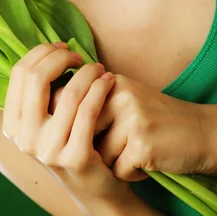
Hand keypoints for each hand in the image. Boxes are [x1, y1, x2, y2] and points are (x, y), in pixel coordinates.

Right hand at [2, 42, 132, 208]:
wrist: (94, 188)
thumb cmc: (69, 141)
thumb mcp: (43, 120)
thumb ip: (38, 91)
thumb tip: (48, 48)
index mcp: (12, 124)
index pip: (19, 73)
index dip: (41, 52)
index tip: (61, 47)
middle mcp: (25, 138)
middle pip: (37, 78)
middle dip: (60, 57)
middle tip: (77, 55)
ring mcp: (49, 150)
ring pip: (67, 93)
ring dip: (86, 72)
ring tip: (98, 67)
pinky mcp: (76, 157)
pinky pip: (88, 110)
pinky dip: (99, 89)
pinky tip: (108, 80)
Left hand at [53, 73, 210, 181]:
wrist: (201, 132)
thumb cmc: (156, 118)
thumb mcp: (124, 98)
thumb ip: (93, 101)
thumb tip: (54, 114)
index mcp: (112, 82)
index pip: (74, 105)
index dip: (78, 125)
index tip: (94, 132)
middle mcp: (120, 96)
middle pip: (83, 130)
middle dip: (93, 145)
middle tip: (115, 146)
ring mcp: (132, 119)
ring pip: (100, 153)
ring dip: (114, 161)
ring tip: (134, 152)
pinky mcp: (143, 145)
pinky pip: (119, 169)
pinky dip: (130, 173)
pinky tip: (146, 162)